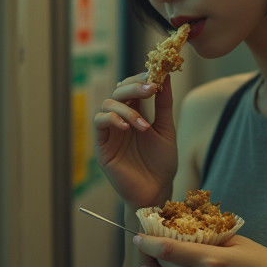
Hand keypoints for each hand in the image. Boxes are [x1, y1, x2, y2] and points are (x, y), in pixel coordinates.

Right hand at [93, 73, 177, 208]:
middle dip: (134, 86)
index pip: (132, 87)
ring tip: (143, 126)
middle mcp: (120, 120)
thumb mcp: (166, 129)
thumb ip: (164, 104)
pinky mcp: (101, 145)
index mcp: (135, 114)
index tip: (156, 74)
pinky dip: (112, 119)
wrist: (156, 191)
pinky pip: (99, 123)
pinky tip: (127, 127)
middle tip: (150, 89)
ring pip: (107, 104)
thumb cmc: (162, 164)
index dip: (141, 78)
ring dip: (127, 109)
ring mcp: (110, 132)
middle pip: (118, 91)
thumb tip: (167, 76)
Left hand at [133, 234, 266, 266]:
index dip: (147, 242)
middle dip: (151, 253)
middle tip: (146, 240)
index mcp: (211, 261)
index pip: (167, 251)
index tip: (138, 235)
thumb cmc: (262, 263)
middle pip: (163, 266)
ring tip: (149, 261)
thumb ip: (208, 234)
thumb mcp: (237, 241)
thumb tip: (184, 224)